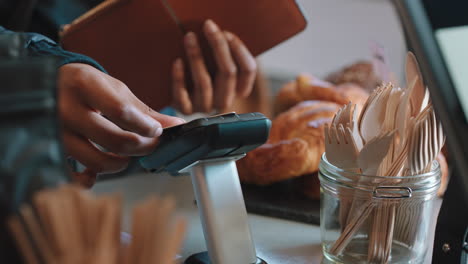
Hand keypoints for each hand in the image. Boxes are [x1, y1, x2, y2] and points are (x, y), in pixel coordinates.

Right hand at [58, 63, 184, 186]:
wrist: (51, 85)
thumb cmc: (87, 86)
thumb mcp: (115, 90)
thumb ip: (144, 110)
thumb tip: (176, 125)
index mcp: (85, 86)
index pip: (121, 111)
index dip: (145, 126)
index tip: (157, 131)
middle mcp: (66, 109)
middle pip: (113, 139)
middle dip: (141, 146)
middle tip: (150, 144)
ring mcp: (56, 132)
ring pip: (95, 160)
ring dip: (120, 163)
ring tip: (127, 155)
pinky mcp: (52, 149)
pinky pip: (72, 175)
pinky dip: (89, 178)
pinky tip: (97, 172)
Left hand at [172, 20, 256, 113]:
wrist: (182, 99)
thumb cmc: (205, 75)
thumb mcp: (219, 65)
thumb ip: (226, 53)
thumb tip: (221, 32)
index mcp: (239, 90)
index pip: (248, 70)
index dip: (239, 50)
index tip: (226, 32)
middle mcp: (225, 101)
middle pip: (228, 73)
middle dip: (218, 46)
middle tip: (208, 26)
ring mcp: (205, 107)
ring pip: (204, 82)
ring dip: (196, 57)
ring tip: (189, 37)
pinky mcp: (186, 110)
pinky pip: (182, 95)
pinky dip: (179, 77)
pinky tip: (178, 61)